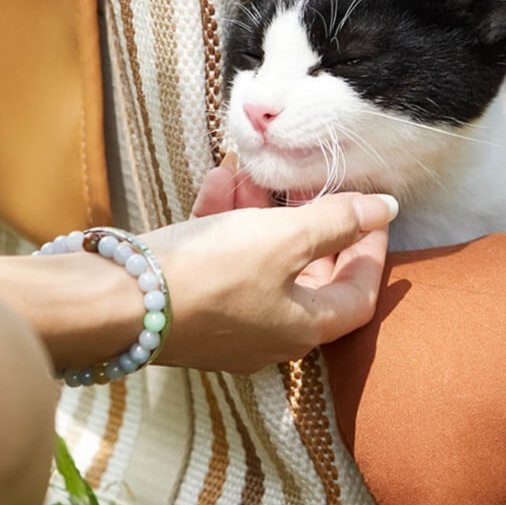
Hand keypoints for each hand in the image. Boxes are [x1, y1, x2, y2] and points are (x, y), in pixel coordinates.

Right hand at [143, 158, 396, 370]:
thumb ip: (336, 221)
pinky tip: (216, 182)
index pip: (358, 296)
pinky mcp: (190, 303)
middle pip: (306, 274)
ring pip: (258, 259)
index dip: (371, 253)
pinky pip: (219, 260)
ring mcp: (226, 322)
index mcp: (303, 327)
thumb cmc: (212, 273)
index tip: (374, 213)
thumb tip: (386, 209)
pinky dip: (223, 222)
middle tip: (309, 183)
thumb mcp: (283, 238)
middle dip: (308, 221)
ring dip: (260, 212)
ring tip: (253, 170)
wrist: (119, 300)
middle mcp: (268, 333)